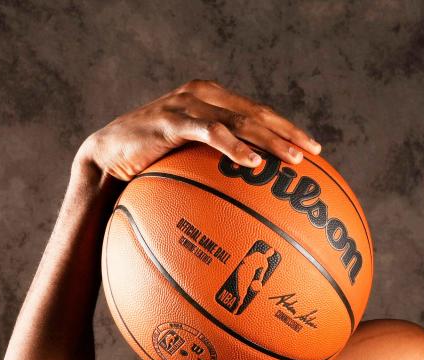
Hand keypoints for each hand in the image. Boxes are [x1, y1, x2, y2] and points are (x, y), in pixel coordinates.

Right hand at [76, 79, 320, 180]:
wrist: (107, 161)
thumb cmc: (153, 167)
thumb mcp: (191, 162)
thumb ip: (219, 166)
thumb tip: (256, 199)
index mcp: (214, 101)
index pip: (261, 113)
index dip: (289, 130)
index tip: (316, 151)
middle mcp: (204, 96)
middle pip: (258, 114)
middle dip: (289, 134)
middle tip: (314, 154)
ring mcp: (188, 105)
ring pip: (240, 120)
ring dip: (270, 141)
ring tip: (293, 160)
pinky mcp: (171, 120)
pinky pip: (209, 133)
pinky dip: (233, 146)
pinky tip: (252, 162)